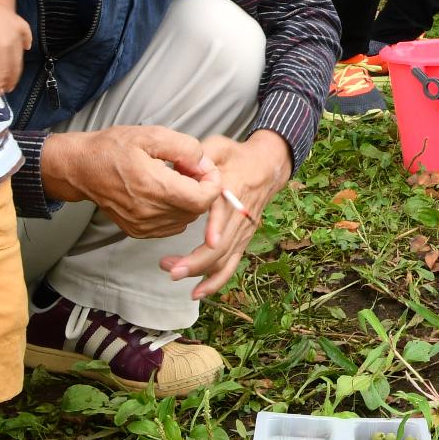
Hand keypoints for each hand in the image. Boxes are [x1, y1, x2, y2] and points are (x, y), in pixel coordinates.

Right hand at [0, 0, 29, 99]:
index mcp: (15, 21)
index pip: (25, 34)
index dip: (25, 43)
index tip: (27, 47)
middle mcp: (15, 33)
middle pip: (18, 57)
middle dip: (15, 72)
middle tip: (11, 84)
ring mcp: (9, 42)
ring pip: (10, 67)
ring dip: (7, 80)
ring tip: (3, 91)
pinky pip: (0, 70)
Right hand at [41, 125, 221, 238]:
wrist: (80, 168)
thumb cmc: (113, 148)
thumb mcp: (152, 135)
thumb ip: (185, 148)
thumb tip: (204, 164)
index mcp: (154, 187)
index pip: (203, 200)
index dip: (212, 183)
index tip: (203, 167)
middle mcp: (149, 212)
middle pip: (196, 210)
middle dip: (201, 189)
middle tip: (187, 168)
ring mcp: (142, 225)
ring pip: (186, 219)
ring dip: (189, 200)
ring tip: (173, 178)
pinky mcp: (137, 231)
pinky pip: (171, 226)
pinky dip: (176, 210)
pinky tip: (163, 192)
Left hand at [163, 132, 293, 299]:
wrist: (267, 165)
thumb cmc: (235, 156)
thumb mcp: (217, 146)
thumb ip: (198, 155)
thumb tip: (177, 167)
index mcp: (234, 188)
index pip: (227, 210)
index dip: (218, 227)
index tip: (207, 241)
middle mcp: (241, 214)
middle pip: (223, 244)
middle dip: (197, 261)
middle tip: (171, 269)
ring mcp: (244, 230)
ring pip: (225, 258)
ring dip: (200, 272)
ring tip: (173, 273)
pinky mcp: (243, 239)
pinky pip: (231, 265)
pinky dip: (216, 281)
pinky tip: (197, 293)